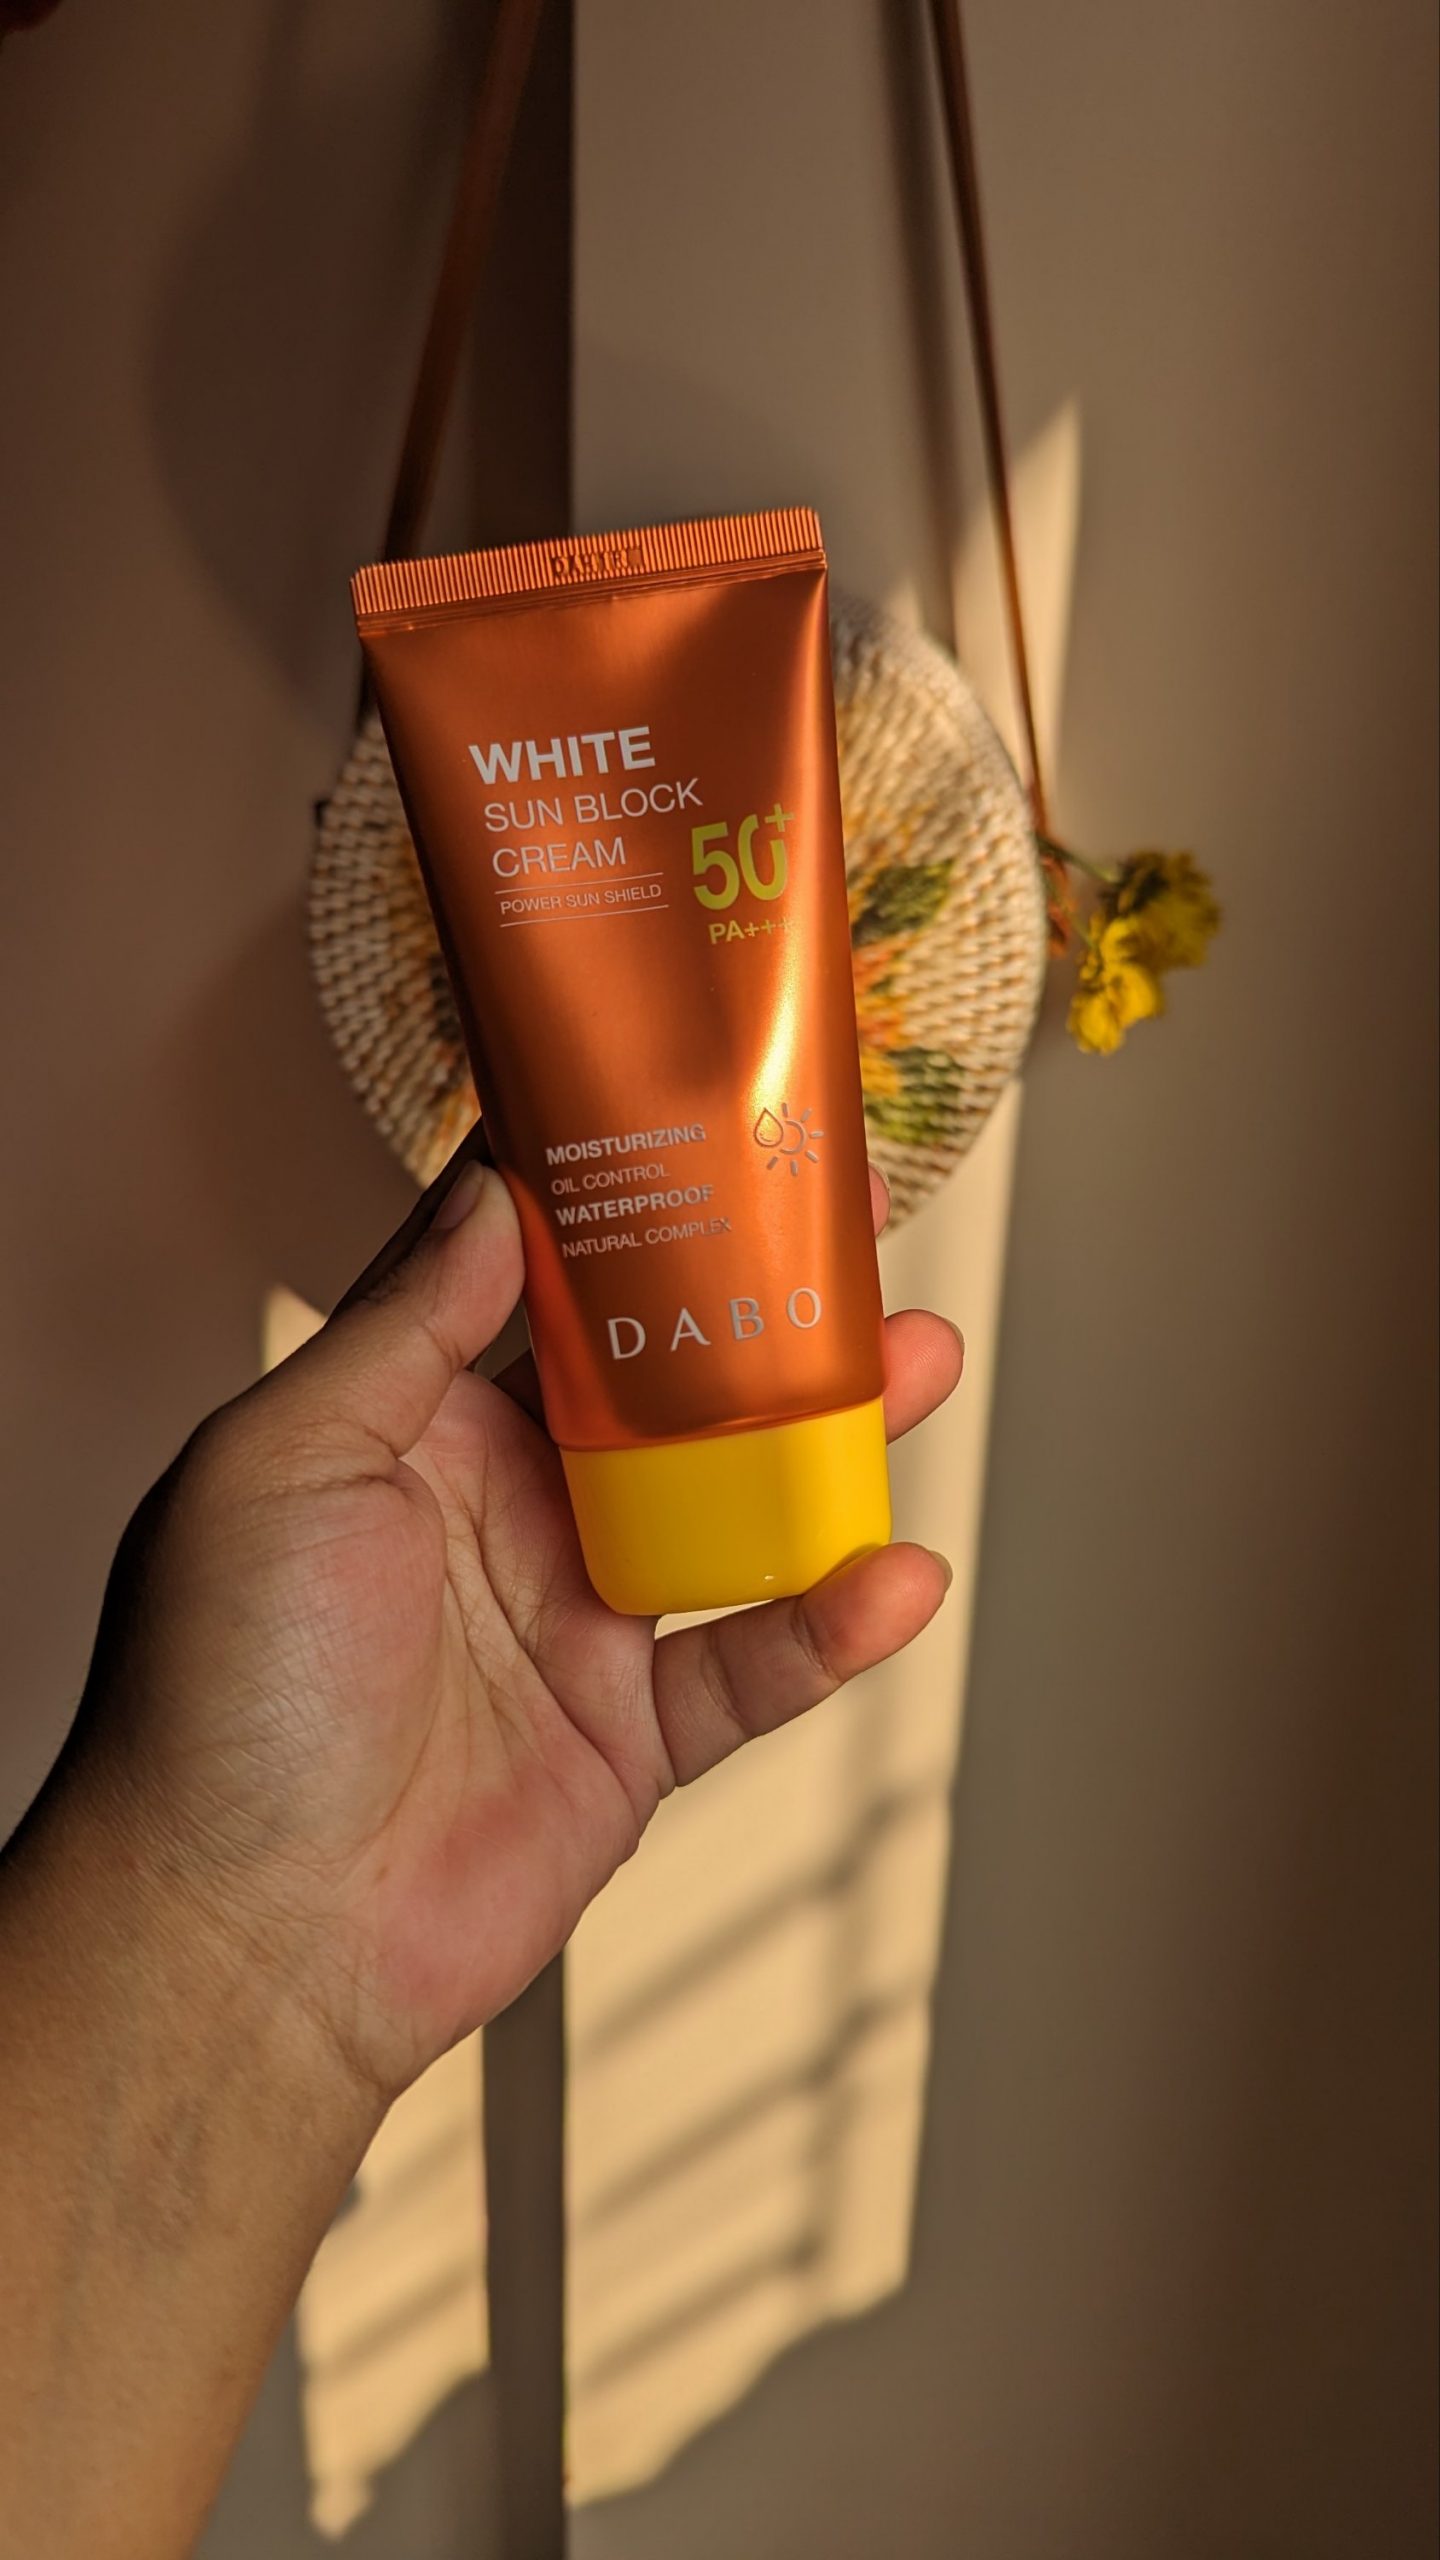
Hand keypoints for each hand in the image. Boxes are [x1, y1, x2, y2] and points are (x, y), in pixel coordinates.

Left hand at [75, 1146, 962, 2110]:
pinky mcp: (633, 1732)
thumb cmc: (218, 1696)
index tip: (703, 1131)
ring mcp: (577, 1617)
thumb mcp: (285, 1458)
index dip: (624, 1207)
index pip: (539, 1286)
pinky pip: (753, 1659)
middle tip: (850, 1226)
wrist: (245, 1931)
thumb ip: (405, 1323)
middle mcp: (505, 1508)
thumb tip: (489, 1190)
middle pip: (665, 1381)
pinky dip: (830, 1620)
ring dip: (828, 1435)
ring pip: (734, 1502)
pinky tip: (890, 1573)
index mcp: (414, 1427)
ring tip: (915, 1360)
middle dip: (761, 1302)